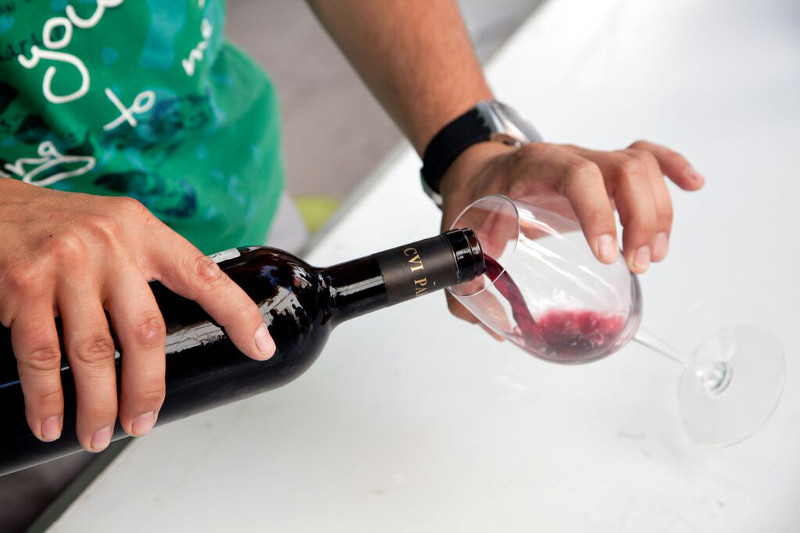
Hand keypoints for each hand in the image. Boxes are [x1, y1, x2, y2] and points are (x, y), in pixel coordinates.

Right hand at [0, 180, 275, 450]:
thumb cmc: (58, 225)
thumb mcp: (113, 230)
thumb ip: (142, 267)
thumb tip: (164, 332)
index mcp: (143, 231)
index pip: (203, 274)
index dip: (237, 313)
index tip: (260, 348)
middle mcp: (111, 243)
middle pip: (146, 332)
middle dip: (147, 389)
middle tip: (141, 424)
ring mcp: (66, 263)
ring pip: (94, 352)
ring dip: (97, 405)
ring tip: (96, 435)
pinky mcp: (22, 283)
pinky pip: (40, 355)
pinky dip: (45, 397)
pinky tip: (50, 421)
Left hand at [439, 140, 703, 326]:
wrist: (476, 166)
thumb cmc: (473, 196)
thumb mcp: (462, 234)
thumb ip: (467, 281)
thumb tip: (488, 324)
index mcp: (533, 168)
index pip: (577, 175)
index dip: (598, 212)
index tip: (606, 256)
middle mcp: (569, 157)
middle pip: (624, 168)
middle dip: (641, 219)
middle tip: (637, 265)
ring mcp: (590, 159)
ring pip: (641, 166)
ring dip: (657, 211)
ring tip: (651, 256)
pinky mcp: (604, 169)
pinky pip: (646, 155)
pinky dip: (673, 167)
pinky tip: (693, 186)